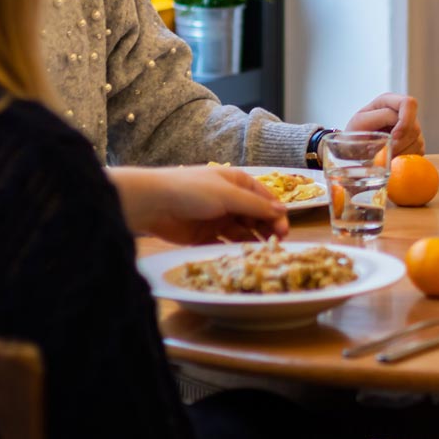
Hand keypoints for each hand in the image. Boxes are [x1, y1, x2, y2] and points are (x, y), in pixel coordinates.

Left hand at [111, 166, 289, 244]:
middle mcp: (231, 199)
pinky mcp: (205, 235)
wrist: (153, 204)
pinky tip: (243, 256)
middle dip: (268, 228)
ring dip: (253, 239)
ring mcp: (218, 217)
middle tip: (277, 244)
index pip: (265, 198)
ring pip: (243, 230)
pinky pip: (226, 242)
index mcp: (238, 182)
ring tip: (261, 252)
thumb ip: (255, 206)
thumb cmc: (192, 190)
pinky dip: (235, 248)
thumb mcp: (228, 195)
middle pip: (256, 215)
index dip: (277, 214)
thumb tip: (283, 211)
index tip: (285, 231)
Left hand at [346, 92, 424, 155]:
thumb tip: (399, 128)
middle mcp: (403, 112)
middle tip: (383, 151)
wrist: (353, 150)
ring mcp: (411, 127)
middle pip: (415, 126)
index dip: (405, 122)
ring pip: (417, 141)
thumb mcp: (361, 122)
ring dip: (400, 152)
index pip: (409, 104)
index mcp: (389, 101)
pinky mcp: (415, 143)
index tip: (394, 137)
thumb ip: (381, 117)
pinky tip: (391, 157)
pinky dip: (404, 158)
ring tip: (383, 155)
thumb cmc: (354, 134)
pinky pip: (418, 152)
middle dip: (400, 143)